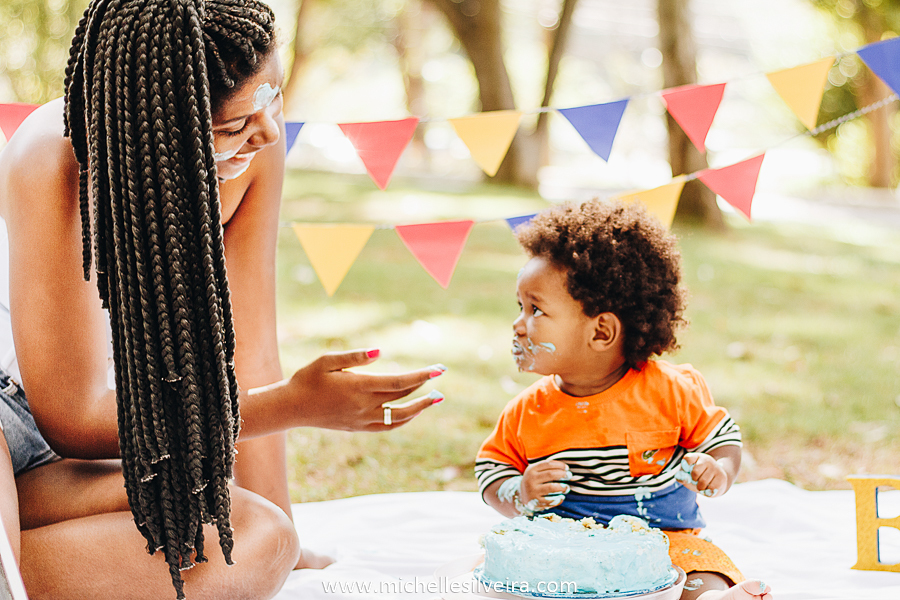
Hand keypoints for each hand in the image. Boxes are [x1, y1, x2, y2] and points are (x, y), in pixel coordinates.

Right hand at [287, 349, 445, 431]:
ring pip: (399, 417)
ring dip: (420, 408)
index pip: (399, 382)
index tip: (438, 369)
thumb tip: (380, 352)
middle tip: (441, 378)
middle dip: (425, 388)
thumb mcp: (327, 360)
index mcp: (359, 386)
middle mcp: (364, 406)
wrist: (292, 407)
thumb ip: (355, 356)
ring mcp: (362, 420)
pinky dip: (403, 419)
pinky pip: (388, 426)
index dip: (421, 376)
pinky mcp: (358, 427)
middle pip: (403, 398)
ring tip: (435, 398)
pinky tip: (412, 412)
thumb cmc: (308, 378)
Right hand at [520, 460, 571, 510]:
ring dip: (562, 487)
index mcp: (531, 470)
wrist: (521, 496)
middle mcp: (530, 480)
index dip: (559, 465)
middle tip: (569, 475)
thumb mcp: (536, 471)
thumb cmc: (534, 481)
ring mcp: (532, 491)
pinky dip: (558, 499)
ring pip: (552, 487)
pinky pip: (550, 500)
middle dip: (563, 474)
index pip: (548, 464)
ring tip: (567, 487)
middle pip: (550, 474)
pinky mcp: (535, 502)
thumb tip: (565, 467)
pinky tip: (562, 497)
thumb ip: (547, 467)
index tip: (567, 468)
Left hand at [674, 453, 726, 497]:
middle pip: (695, 472)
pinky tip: (708, 488)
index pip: (687, 459)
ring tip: (702, 485)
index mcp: (696, 457)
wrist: (714, 483)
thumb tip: (685, 479)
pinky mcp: (722, 477)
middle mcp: (707, 460)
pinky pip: (711, 488)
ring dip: (700, 488)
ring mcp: (715, 467)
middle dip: (694, 480)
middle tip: (696, 480)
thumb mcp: (687, 476)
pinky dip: (707, 492)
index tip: (686, 470)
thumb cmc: (697, 478)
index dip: (684, 467)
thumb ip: (681, 477)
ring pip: (703, 481)